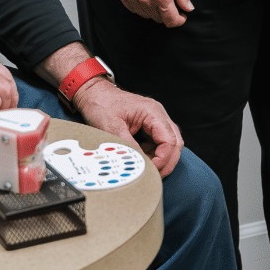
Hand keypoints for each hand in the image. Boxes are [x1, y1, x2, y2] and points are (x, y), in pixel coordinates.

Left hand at [67, 78, 182, 174]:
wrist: (94, 94)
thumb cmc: (102, 104)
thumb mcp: (112, 127)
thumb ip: (128, 146)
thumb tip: (139, 164)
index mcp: (153, 112)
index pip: (170, 140)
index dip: (163, 159)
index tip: (151, 170)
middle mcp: (158, 116)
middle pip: (175, 143)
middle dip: (166, 162)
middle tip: (154, 175)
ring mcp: (155, 121)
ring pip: (169, 145)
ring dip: (160, 159)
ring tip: (146, 168)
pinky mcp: (149, 127)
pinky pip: (158, 144)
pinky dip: (153, 155)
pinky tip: (141, 159)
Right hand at [110, 0, 194, 27]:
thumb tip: (188, 8)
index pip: (171, 21)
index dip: (179, 20)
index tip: (182, 15)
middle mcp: (146, 1)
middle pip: (159, 19)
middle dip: (167, 13)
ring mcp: (132, 0)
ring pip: (147, 15)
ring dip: (154, 10)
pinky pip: (135, 9)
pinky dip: (142, 5)